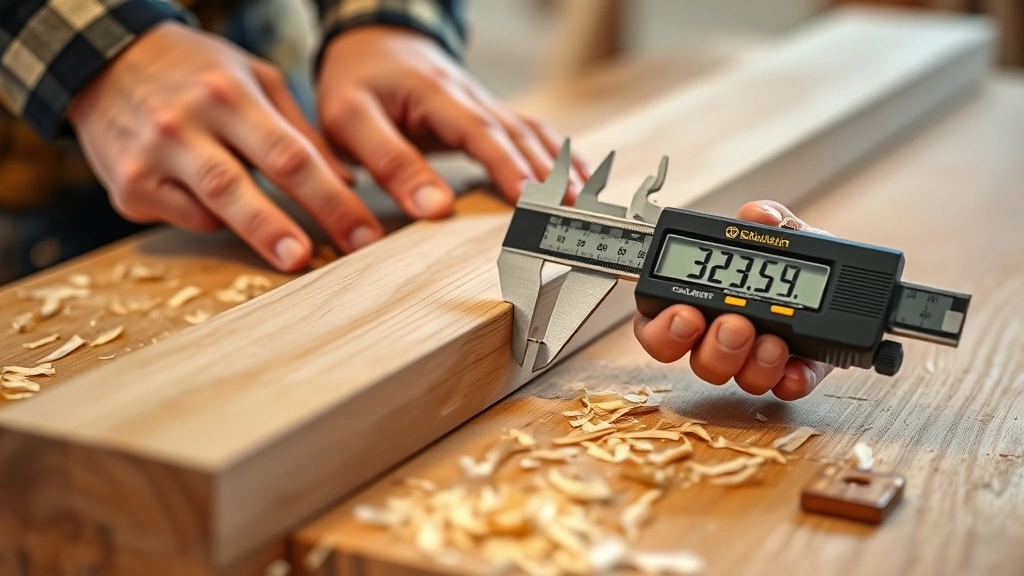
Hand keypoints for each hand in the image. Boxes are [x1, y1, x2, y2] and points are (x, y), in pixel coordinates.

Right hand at [67, 22, 382, 271]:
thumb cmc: (200, 74)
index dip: (329, 199)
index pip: (289, 154)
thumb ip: (301, 130)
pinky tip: (219, 204)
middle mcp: (184, 123)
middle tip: (314, 260)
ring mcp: (151, 158)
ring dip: (254, 234)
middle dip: (280, 228)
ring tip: (288, 256)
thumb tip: (347, 182)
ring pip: (208, 206)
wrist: (109, 62)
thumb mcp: (256, 79)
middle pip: (240, 184)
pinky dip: (214, 219)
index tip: (362, 233)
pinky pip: (186, 218)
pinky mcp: (129, 189)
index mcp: (228, 94)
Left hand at [316, 26, 589, 217]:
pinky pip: (532, 132)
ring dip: (559, 166)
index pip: (478, 130)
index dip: (504, 164)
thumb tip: (433, 209)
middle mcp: (469, 96)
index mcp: (434, 93)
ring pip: (531, 133)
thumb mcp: (349, 119)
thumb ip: (388, 161)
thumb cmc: (356, 84)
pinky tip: (580, 179)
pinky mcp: (491, 114)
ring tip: (580, 203)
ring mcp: (485, 104)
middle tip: (566, 212)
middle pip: (516, 134)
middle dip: (545, 173)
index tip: (525, 199)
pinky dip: (560, 155)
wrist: (374, 43)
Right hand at [633, 201, 833, 399]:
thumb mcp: (783, 232)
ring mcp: (755, 360)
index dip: (662, 329)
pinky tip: (797, 368)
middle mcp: (720, 338)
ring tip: (772, 342)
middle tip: (734, 325)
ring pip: (738, 378)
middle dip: (714, 348)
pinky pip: (786, 387)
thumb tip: (758, 215)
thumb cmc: (797, 261)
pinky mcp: (794, 372)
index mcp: (700, 301)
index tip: (685, 314)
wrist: (841, 285)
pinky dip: (792, 379)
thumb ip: (767, 219)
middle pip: (697, 360)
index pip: (658, 324)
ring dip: (753, 363)